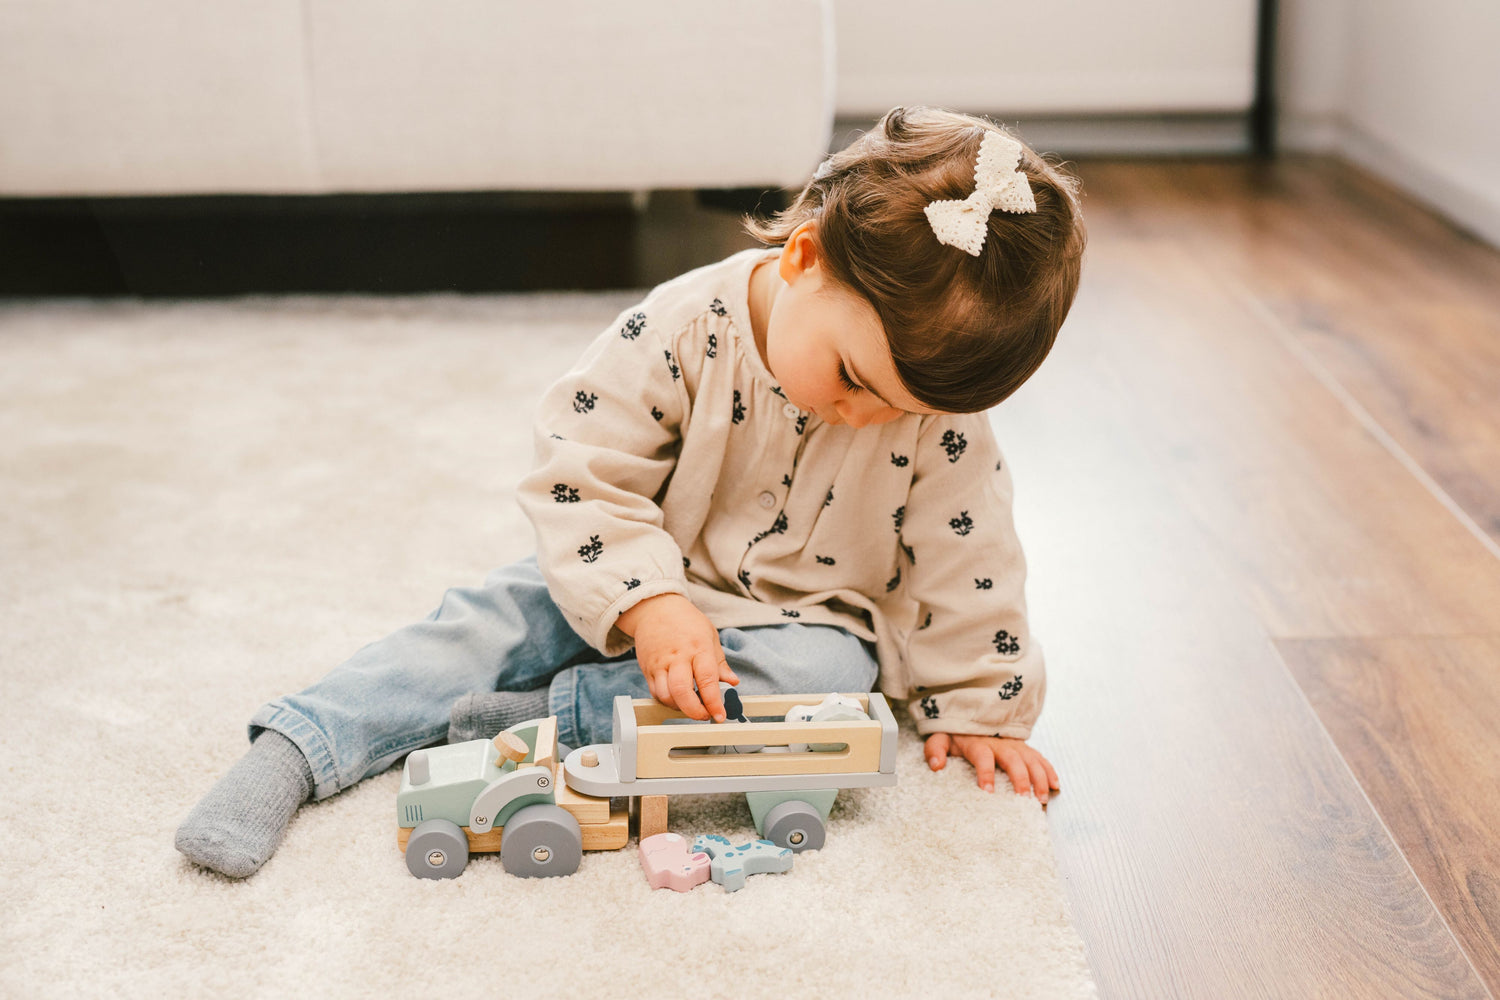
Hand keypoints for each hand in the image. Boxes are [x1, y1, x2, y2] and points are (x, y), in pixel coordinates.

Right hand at [617, 593, 738, 721]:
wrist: (655, 608)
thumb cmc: (685, 621)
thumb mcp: (710, 635)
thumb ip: (720, 663)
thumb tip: (732, 682)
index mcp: (698, 647)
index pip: (707, 679)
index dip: (714, 702)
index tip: (720, 715)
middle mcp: (678, 657)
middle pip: (682, 692)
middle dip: (694, 711)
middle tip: (705, 715)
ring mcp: (660, 664)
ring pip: (666, 696)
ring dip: (680, 708)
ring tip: (692, 705)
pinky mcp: (648, 669)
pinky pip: (655, 693)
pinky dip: (667, 701)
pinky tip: (677, 698)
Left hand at [924, 732, 1058, 804]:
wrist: (972, 710)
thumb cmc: (956, 731)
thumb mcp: (941, 736)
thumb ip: (935, 749)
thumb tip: (936, 765)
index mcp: (977, 742)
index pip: (982, 756)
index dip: (985, 772)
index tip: (987, 790)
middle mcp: (999, 743)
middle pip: (1013, 759)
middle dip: (1020, 779)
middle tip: (1024, 799)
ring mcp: (1014, 745)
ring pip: (1031, 760)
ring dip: (1039, 779)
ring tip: (1042, 798)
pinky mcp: (1024, 747)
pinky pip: (1040, 758)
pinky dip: (1049, 771)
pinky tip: (1056, 785)